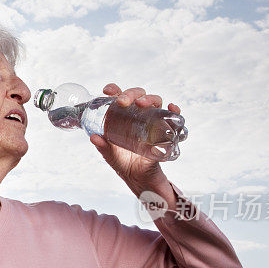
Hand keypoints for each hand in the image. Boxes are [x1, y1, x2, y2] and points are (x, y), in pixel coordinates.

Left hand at [89, 83, 177, 202]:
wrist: (138, 177)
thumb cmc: (122, 161)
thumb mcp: (110, 154)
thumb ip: (103, 146)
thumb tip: (93, 137)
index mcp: (123, 116)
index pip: (120, 96)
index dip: (114, 90)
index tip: (107, 91)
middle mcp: (139, 114)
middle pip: (138, 95)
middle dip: (131, 94)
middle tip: (122, 102)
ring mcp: (153, 120)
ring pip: (156, 101)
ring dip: (150, 98)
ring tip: (142, 104)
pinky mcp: (165, 130)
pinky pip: (173, 117)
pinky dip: (174, 110)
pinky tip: (172, 107)